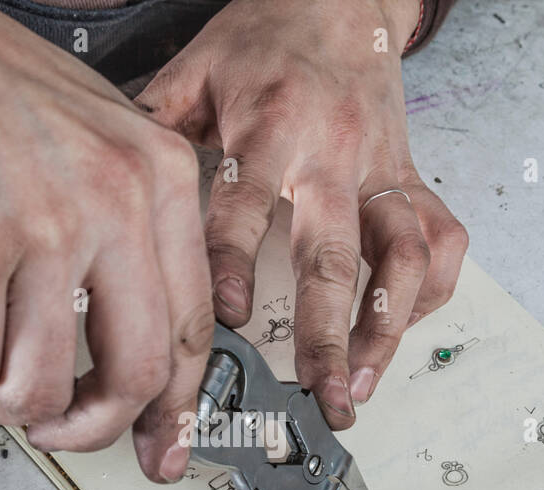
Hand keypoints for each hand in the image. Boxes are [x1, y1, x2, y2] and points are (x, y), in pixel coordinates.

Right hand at [0, 0, 213, 480]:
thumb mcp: (97, 144)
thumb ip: (134, 239)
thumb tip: (145, 358)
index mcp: (160, 178)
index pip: (192, 329)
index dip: (173, 407)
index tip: (160, 446)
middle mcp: (114, 202)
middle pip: (133, 378)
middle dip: (87, 428)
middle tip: (55, 428)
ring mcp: (42, 229)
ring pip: (38, 388)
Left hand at [136, 0, 466, 426]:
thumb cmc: (265, 40)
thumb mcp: (194, 71)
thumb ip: (151, 134)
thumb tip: (102, 198)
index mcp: (270, 123)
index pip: (246, 203)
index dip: (232, 263)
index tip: (224, 317)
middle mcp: (333, 151)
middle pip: (336, 254)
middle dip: (327, 334)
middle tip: (318, 394)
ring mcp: (380, 169)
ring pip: (404, 257)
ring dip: (385, 330)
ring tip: (360, 385)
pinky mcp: (412, 178)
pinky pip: (442, 241)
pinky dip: (427, 294)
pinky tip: (397, 330)